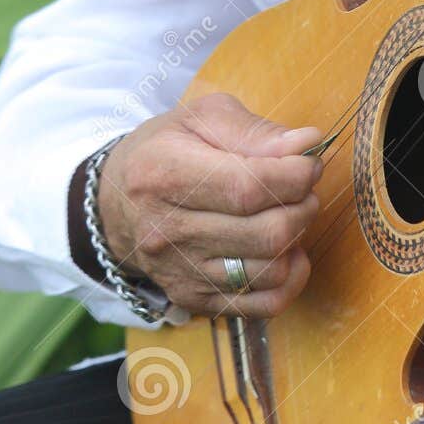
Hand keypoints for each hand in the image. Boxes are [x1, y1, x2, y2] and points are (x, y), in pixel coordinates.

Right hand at [96, 93, 324, 317]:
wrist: (115, 202)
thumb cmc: (167, 150)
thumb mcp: (202, 118)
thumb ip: (256, 130)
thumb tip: (308, 144)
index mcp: (164, 175)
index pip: (249, 188)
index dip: (296, 176)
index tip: (308, 163)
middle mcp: (167, 231)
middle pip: (268, 233)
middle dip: (303, 205)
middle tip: (301, 188)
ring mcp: (180, 272)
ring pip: (271, 271)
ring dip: (298, 239)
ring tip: (286, 214)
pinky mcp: (194, 300)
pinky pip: (265, 305)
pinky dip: (291, 278)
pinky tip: (285, 251)